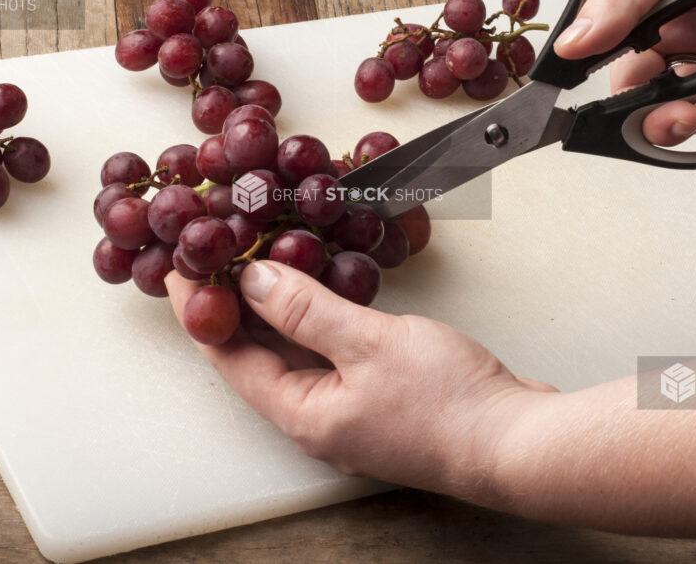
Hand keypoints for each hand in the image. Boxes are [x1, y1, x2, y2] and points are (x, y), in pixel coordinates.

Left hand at [165, 262, 557, 498]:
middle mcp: (318, 417)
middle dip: (231, 303)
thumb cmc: (449, 405)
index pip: (227, 356)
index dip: (198, 309)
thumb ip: (306, 309)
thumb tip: (254, 279)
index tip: (177, 267)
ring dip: (274, 305)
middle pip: (256, 355)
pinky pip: (331, 349)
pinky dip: (316, 315)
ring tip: (257, 258)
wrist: (518, 440)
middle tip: (212, 254)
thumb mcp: (368, 343)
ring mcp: (350, 409)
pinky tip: (320, 285)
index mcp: (302, 414)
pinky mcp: (380, 396)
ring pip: (294, 350)